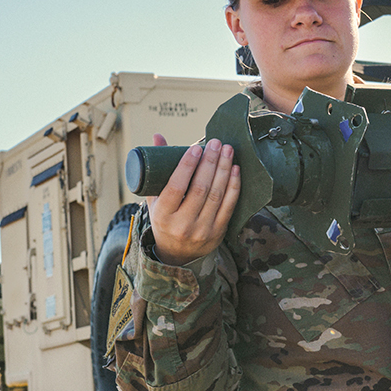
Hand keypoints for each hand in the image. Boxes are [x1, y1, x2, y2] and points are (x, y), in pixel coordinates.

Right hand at [146, 133, 239, 265]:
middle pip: (200, 189)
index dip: (187, 166)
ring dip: (224, 170)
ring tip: (227, 151)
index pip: (176, 187)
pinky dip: (234, 185)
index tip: (196, 147)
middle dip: (210, 163)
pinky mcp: (218, 231)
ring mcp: (202, 230)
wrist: (177, 254)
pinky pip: (229, 205)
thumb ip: (157, 168)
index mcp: (163, 215)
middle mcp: (183, 224)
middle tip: (216, 143)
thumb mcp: (155, 198)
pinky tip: (235, 169)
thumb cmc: (165, 219)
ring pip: (217, 195)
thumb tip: (158, 136)